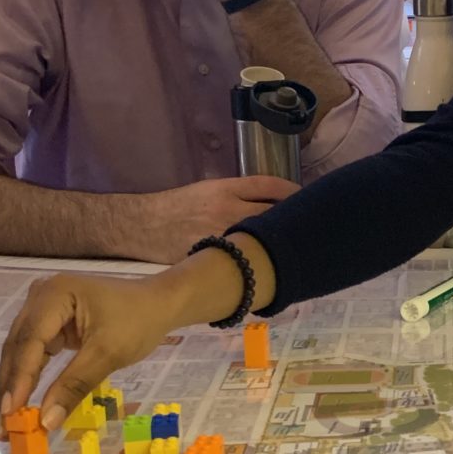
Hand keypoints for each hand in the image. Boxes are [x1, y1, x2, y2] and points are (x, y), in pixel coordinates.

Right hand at [0, 271, 189, 430]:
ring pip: (20, 352)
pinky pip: (33, 352)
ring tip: (7, 421)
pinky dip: (29, 377)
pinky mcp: (49, 322)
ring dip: (14, 385)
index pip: (29, 341)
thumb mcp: (108, 354)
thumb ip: (74, 385)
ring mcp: (42, 308)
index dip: (19, 379)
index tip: (10, 412)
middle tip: (4, 426)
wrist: (158, 305)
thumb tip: (46, 422)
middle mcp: (40, 297)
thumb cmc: (138, 322)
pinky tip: (22, 402)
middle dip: (10, 387)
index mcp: (54, 295)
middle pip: (18, 347)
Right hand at [122, 175, 297, 265]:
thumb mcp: (207, 189)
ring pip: (262, 241)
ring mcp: (221, 238)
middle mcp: (226, 211)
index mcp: (225, 189)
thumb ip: (238, 193)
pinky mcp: (214, 260)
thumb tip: (273, 202)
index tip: (307, 196)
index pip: (270, 186)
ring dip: (281, 243)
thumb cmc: (176, 206)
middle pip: (272, 213)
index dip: (293, 191)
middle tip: (311, 223)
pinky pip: (245, 263)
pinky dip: (260, 265)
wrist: (141, 225)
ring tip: (297, 246)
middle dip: (294, 218)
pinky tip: (273, 267)